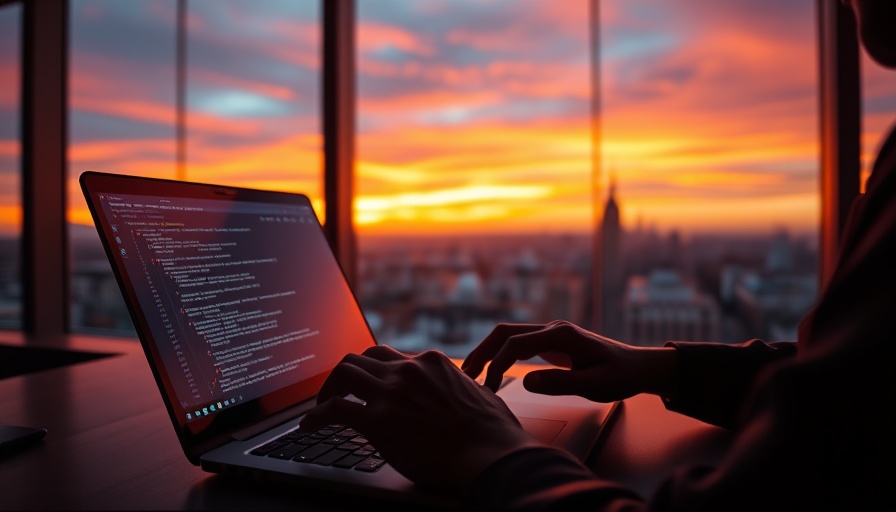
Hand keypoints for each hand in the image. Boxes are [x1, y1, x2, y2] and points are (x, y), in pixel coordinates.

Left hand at [300, 345, 541, 491]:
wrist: (490, 454)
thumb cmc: (493, 434)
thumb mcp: (479, 395)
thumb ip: (462, 389)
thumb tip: (465, 394)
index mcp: (432, 363)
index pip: (394, 356)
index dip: (377, 370)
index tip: (370, 384)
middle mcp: (407, 370)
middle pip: (364, 356)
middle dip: (349, 373)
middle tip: (340, 390)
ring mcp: (390, 393)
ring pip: (344, 371)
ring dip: (329, 387)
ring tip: (322, 404)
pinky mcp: (377, 421)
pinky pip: (334, 409)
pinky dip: (315, 416)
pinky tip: (309, 426)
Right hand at [462, 320, 677, 402]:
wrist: (636, 367)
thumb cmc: (620, 376)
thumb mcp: (597, 385)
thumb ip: (563, 383)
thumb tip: (527, 382)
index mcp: (562, 335)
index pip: (517, 344)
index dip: (497, 365)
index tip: (489, 389)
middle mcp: (552, 328)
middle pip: (504, 332)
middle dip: (482, 352)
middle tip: (465, 377)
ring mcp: (550, 333)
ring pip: (507, 335)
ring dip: (486, 352)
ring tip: (470, 375)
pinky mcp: (549, 342)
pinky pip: (517, 343)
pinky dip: (499, 354)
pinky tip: (489, 371)